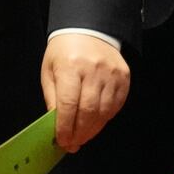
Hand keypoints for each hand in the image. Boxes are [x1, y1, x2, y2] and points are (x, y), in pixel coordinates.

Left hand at [41, 34, 129, 152]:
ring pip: (104, 111)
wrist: (88, 29)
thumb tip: (56, 126)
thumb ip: (52, 98)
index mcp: (70, 66)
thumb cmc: (64, 52)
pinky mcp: (124, 77)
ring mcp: (111, 73)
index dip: (65, 127)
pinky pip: (116, 105)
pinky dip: (105, 118)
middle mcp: (93, 69)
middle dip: (79, 132)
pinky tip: (96, 123)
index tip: (62, 141)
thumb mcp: (49, 71)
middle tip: (72, 144)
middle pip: (88, 111)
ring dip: (92, 129)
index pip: (68, 104)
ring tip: (82, 137)